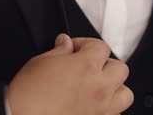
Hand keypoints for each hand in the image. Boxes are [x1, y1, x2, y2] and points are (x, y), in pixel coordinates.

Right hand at [7, 34, 133, 114]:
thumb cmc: (27, 97)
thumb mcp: (39, 63)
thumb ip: (59, 51)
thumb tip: (65, 43)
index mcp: (86, 67)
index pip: (101, 46)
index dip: (86, 44)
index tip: (76, 49)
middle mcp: (99, 88)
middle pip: (120, 69)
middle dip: (106, 64)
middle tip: (89, 66)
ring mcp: (101, 110)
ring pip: (125, 94)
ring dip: (115, 88)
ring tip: (99, 88)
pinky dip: (109, 110)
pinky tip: (94, 108)